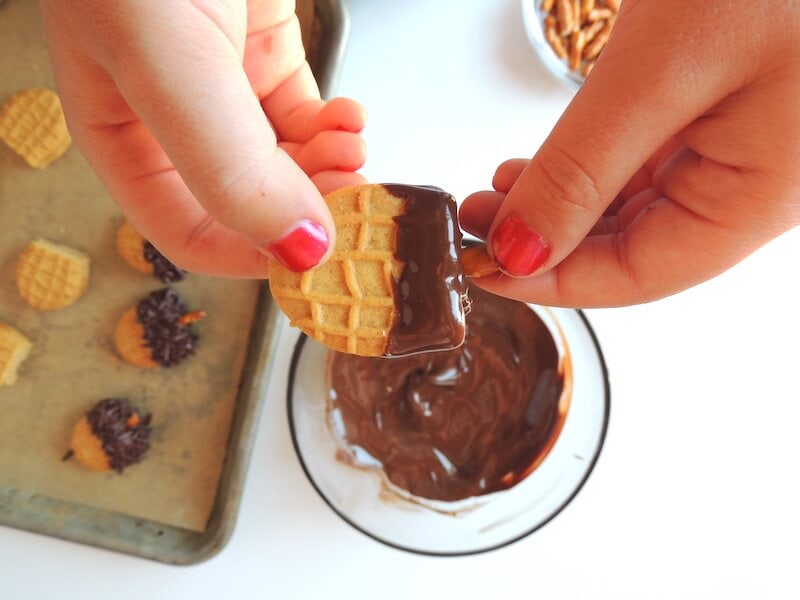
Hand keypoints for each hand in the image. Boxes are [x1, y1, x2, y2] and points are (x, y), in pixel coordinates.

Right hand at [40, 0, 366, 275]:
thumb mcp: (164, 60)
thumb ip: (227, 165)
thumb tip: (299, 249)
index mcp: (124, 140)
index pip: (192, 234)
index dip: (256, 257)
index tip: (317, 256)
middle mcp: (172, 124)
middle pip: (251, 205)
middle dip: (309, 209)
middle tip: (354, 200)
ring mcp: (222, 91)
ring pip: (287, 167)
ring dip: (332, 172)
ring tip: (356, 153)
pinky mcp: (263, 55)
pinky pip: (306, 119)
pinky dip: (337, 130)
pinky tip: (352, 120)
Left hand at [459, 0, 799, 306]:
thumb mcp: (659, 72)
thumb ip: (581, 171)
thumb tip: (520, 250)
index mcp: (756, 199)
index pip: (636, 277)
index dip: (549, 281)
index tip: (481, 264)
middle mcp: (753, 187)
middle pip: (632, 248)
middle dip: (546, 242)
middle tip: (476, 223)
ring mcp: (741, 151)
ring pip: (634, 209)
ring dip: (562, 207)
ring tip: (498, 193)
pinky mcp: (722, 114)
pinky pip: (647, 165)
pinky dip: (591, 171)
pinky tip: (548, 164)